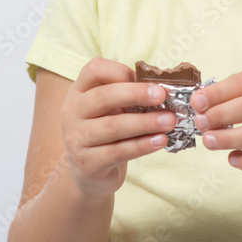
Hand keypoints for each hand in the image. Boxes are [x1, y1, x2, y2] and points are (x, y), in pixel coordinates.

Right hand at [60, 57, 175, 197]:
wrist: (88, 171)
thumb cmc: (106, 131)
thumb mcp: (110, 108)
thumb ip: (128, 96)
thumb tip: (161, 89)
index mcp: (79, 91)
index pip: (94, 70)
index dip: (120, 71)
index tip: (145, 79)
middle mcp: (72, 112)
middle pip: (103, 97)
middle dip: (136, 94)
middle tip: (162, 95)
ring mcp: (76, 139)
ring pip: (113, 127)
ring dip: (145, 123)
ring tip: (169, 121)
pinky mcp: (86, 164)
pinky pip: (117, 152)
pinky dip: (142, 146)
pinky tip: (160, 141)